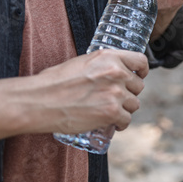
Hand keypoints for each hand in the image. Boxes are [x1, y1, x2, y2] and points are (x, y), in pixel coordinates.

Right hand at [0, 49, 148, 145]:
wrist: (40, 101)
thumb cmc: (55, 82)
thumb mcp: (82, 62)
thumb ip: (101, 66)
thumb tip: (112, 72)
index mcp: (110, 57)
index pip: (140, 61)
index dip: (142, 71)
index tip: (139, 76)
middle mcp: (116, 72)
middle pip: (138, 86)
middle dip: (129, 93)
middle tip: (116, 99)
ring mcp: (115, 93)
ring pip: (134, 104)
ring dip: (125, 109)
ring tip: (112, 112)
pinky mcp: (111, 112)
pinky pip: (126, 120)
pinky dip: (120, 124)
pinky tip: (112, 124)